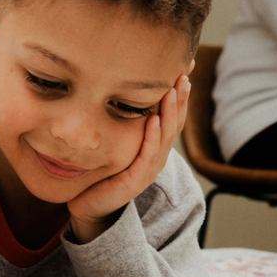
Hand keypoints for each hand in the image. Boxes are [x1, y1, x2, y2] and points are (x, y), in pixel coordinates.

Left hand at [66, 75, 191, 239]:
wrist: (90, 207)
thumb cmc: (103, 172)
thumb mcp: (119, 143)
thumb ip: (125, 122)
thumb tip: (120, 87)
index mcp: (156, 147)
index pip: (174, 117)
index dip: (181, 95)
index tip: (186, 70)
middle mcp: (157, 157)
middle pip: (175, 124)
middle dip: (180, 98)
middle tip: (184, 75)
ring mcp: (149, 170)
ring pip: (166, 137)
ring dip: (170, 113)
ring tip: (172, 91)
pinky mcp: (136, 180)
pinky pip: (147, 155)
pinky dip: (153, 137)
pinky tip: (155, 120)